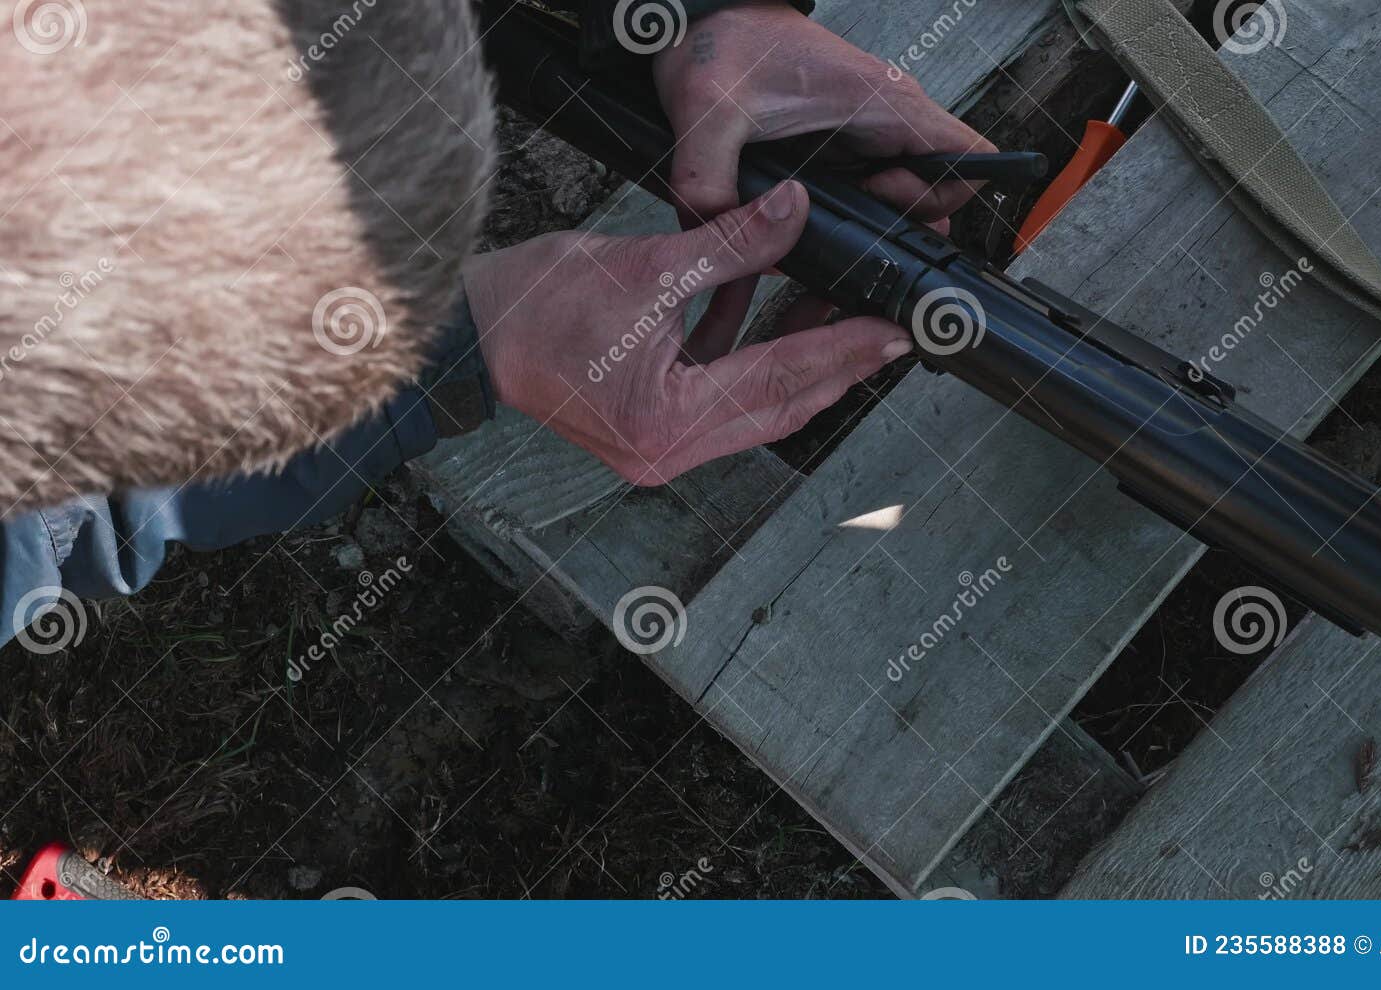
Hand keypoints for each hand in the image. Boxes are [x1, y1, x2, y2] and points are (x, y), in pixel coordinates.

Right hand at [462, 181, 911, 485]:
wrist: (466, 336)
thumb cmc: (533, 309)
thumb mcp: (644, 267)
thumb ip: (729, 244)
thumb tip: (793, 213)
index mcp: (667, 421)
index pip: (779, 382)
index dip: (842, 352)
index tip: (893, 334)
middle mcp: (668, 453)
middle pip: (779, 410)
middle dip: (836, 367)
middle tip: (889, 335)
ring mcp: (658, 453)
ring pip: (756, 409)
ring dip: (797, 363)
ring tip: (843, 316)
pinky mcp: (649, 435)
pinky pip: (720, 399)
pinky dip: (747, 358)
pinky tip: (767, 309)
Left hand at [652, 1, 994, 359]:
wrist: (708, 18)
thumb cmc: (725, 43)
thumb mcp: (707, 116)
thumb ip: (709, 184)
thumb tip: (719, 236)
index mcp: (883, 103)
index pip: (971, 157)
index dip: (938, 197)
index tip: (878, 199)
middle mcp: (886, 119)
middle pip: (940, 191)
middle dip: (900, 222)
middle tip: (840, 218)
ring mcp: (868, 133)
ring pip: (908, 194)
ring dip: (873, 219)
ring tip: (818, 217)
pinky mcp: (844, 143)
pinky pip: (873, 187)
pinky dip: (851, 209)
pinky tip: (805, 214)